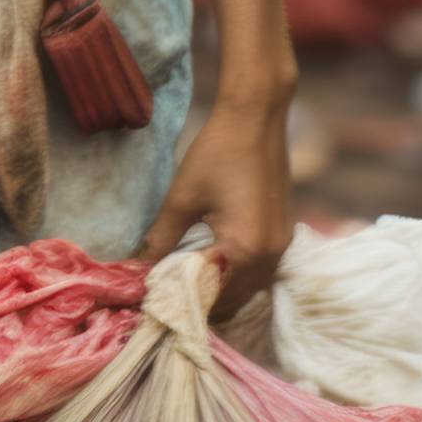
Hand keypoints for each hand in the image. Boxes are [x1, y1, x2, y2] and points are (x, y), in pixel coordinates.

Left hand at [136, 95, 292, 320]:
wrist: (255, 118)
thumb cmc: (217, 153)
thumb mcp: (181, 198)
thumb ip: (160, 239)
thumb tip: (137, 269)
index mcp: (244, 250)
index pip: (213, 299)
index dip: (185, 304)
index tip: (159, 302)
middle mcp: (270, 255)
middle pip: (235, 300)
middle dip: (205, 301)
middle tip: (171, 294)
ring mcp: (281, 245)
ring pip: (250, 287)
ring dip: (223, 289)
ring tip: (190, 281)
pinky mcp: (284, 233)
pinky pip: (261, 269)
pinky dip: (239, 274)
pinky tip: (216, 261)